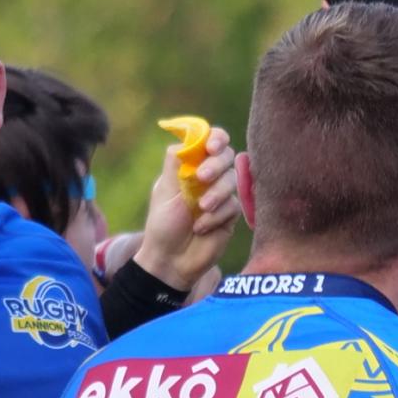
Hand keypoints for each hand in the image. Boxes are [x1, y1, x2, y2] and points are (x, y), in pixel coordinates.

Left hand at [133, 126, 239, 291]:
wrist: (172, 260)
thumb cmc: (163, 225)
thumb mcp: (164, 191)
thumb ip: (175, 163)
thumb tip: (186, 138)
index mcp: (190, 166)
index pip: (209, 141)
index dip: (215, 138)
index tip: (211, 147)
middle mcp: (209, 176)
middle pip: (226, 155)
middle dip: (216, 165)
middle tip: (202, 178)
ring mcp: (222, 194)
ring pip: (232, 179)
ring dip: (216, 193)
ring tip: (199, 210)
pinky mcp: (231, 213)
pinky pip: (234, 204)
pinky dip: (217, 215)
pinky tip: (201, 227)